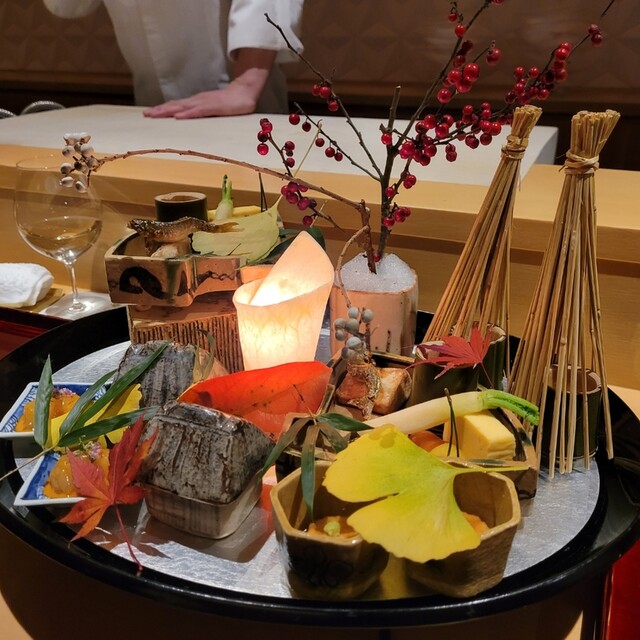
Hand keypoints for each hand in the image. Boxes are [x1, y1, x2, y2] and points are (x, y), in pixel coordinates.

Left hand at [143, 48, 276, 118]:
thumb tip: (192, 120)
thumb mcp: (214, 109)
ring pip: (182, 108)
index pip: (176, 106)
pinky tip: (177, 118)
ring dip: (167, 111)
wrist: (245, 91)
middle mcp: (197, 101)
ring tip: (154, 115)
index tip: (149, 114)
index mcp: (196, 102)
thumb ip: (203, 114)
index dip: (162, 110)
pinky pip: (198, 111)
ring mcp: (204, 103)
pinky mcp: (213, 107)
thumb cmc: (231, 103)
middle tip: (146, 115)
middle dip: (160, 110)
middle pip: (175, 106)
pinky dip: (187, 114)